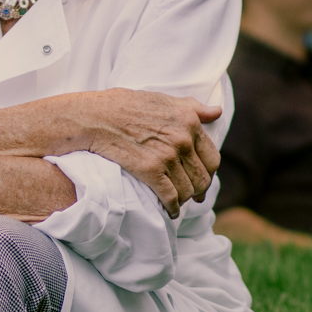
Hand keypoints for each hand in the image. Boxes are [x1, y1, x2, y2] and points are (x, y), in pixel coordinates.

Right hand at [82, 89, 222, 217]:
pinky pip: (170, 197)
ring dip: (183, 200)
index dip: (209, 173)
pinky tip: (169, 211)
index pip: (212, 158)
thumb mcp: (163, 99)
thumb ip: (193, 107)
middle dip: (198, 191)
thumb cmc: (125, 105)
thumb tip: (216, 111)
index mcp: (189, 122)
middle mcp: (182, 140)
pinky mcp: (150, 171)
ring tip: (177, 202)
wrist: (95, 117)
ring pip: (187, 190)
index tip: (203, 179)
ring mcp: (167, 156)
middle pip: (202, 178)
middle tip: (193, 197)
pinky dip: (171, 208)